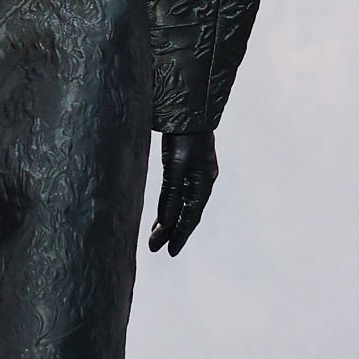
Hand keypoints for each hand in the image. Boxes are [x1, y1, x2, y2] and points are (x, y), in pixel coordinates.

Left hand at [148, 129, 217, 255]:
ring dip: (170, 219)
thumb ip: (171, 194)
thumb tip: (166, 222)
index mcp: (203, 183)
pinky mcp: (188, 163)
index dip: (180, 236)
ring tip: (156, 234)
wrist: (189, 105)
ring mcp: (197, 172)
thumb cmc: (183, 134)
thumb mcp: (176, 165)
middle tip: (155, 248)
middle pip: (187, 213)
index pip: (191, 217)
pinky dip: (170, 204)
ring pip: (183, 203)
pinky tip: (163, 210)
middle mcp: (203, 180)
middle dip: (172, 231)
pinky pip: (179, 192)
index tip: (168, 252)